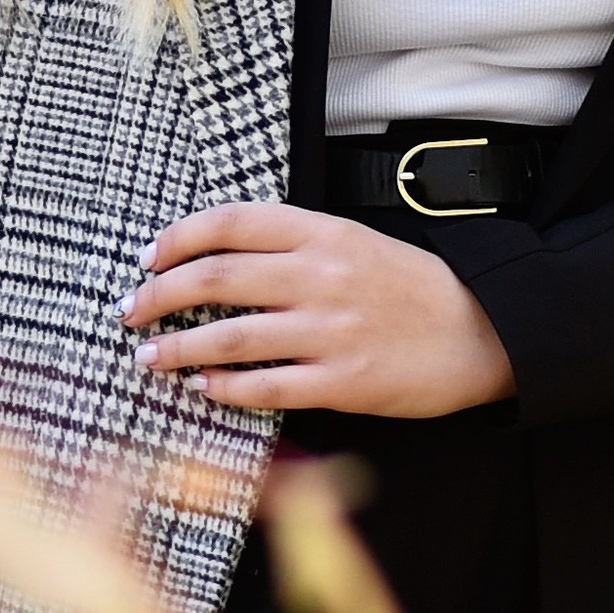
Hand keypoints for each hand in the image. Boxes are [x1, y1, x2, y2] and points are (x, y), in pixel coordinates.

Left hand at [120, 200, 517, 419]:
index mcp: (322, 232)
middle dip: (158, 296)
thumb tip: (214, 257)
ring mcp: (331, 330)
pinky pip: (266, 386)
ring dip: (177, 349)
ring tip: (148, 358)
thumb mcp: (354, 243)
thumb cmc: (410, 288)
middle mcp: (320, 276)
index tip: (146, 258)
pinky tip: (201, 389)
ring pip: (230, 337)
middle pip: (215, 278)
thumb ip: (292, 244)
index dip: (176, 239)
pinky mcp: (343, 380)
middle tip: (130, 310)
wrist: (484, 331)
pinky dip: (224, 388)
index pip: (229, 223)